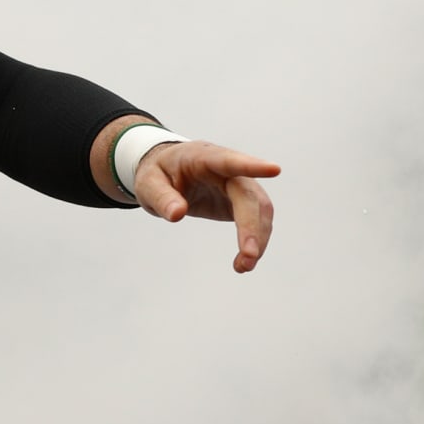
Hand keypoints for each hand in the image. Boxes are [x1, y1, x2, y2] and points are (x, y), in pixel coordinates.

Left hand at [133, 141, 279, 273]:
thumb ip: (161, 197)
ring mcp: (237, 184)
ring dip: (257, 237)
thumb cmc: (157, 173)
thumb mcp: (148, 184)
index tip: (275, 169)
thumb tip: (177, 214)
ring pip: (259, 209)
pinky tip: (244, 261)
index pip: (228, 161)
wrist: (166, 172)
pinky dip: (254, 240)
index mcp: (202, 157)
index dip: (251, 165)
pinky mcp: (241, 201)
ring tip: (243, 266)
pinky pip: (256, 220)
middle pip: (248, 195)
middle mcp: (226, 169)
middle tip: (248, 255)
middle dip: (252, 225)